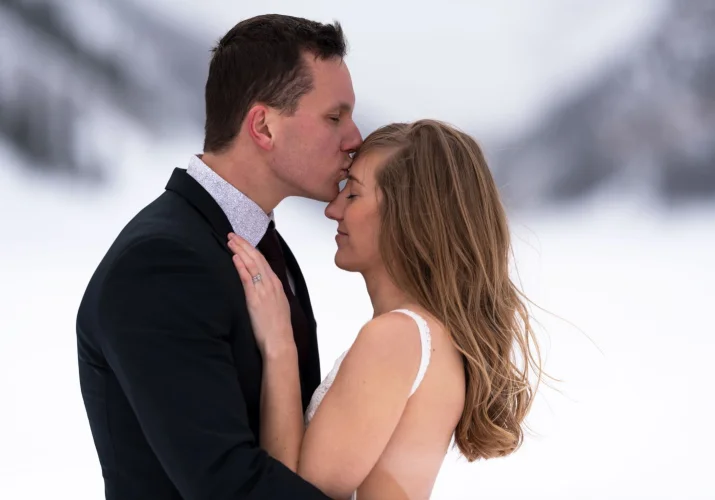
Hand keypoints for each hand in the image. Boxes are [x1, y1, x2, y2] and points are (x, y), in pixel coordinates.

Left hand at [228, 233, 293, 355]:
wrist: (279, 341)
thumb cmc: (278, 327)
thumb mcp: (277, 305)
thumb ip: (269, 293)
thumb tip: (260, 286)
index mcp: (276, 284)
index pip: (262, 261)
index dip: (251, 249)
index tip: (242, 241)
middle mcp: (271, 284)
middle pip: (256, 258)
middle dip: (244, 245)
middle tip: (232, 235)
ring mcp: (263, 290)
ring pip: (251, 264)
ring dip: (240, 251)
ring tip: (230, 242)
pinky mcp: (255, 298)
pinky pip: (247, 278)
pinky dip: (241, 266)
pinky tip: (234, 258)